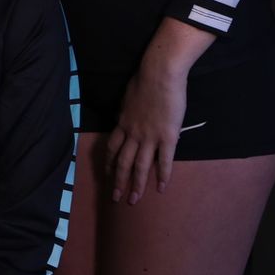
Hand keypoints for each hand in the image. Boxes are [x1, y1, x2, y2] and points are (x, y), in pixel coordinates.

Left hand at [108, 61, 188, 203]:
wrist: (159, 74)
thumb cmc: (144, 82)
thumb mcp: (127, 100)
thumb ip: (127, 113)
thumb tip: (125, 119)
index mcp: (122, 124)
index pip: (111, 148)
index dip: (108, 163)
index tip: (106, 175)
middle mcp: (132, 134)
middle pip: (122, 162)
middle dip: (117, 181)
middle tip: (115, 198)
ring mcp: (149, 137)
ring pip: (140, 166)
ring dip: (136, 185)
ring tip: (134, 200)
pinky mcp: (167, 136)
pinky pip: (164, 160)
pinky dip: (162, 175)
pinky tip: (161, 188)